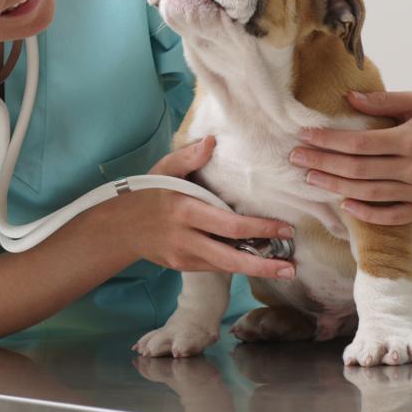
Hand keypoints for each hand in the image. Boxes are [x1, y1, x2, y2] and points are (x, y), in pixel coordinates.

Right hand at [118, 135, 296, 279]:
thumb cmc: (148, 192)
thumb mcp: (164, 169)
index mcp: (186, 211)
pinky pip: (213, 266)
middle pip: (230, 257)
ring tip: (284, 270)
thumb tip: (212, 141)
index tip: (285, 228)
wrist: (119, 227)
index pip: (230, 226)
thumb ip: (189, 156)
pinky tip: (256, 263)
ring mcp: (183, 256)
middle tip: (291, 267)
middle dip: (264, 265)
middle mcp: (186, 238)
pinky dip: (236, 264)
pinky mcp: (182, 266)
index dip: (260, 229)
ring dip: (255, 270)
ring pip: (224, 267)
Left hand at [289, 90, 411, 225]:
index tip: (305, 136)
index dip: (329, 141)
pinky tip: (345, 205)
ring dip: (336, 187)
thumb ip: (383, 101)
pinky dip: (367, 213)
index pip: (359, 143)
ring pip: (369, 193)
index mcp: (409, 140)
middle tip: (296, 159)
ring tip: (311, 179)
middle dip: (322, 164)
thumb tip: (349, 97)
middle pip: (358, 169)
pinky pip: (391, 215)